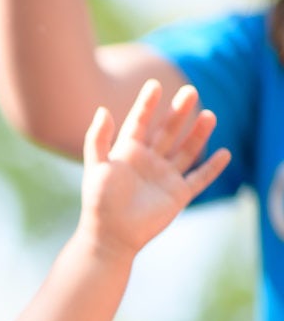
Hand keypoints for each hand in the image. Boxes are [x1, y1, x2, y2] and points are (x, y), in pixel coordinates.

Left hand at [79, 79, 230, 256]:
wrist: (110, 235)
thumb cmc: (99, 201)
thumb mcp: (97, 166)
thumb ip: (97, 139)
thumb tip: (103, 109)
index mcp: (127, 153)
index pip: (138, 122)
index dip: (146, 104)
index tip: (153, 84)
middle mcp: (148, 162)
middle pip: (167, 131)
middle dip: (178, 112)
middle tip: (190, 91)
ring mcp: (164, 177)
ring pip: (186, 150)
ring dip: (198, 134)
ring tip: (209, 115)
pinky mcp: (178, 195)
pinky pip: (199, 178)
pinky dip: (212, 167)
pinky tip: (224, 153)